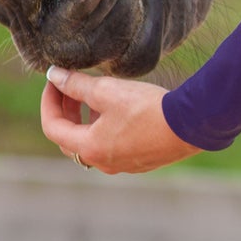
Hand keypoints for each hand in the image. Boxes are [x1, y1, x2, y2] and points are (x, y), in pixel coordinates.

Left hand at [40, 66, 200, 174]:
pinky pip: (113, 146)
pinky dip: (106, 128)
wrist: (192, 125)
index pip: (53, 126)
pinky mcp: (141, 161)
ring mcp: (123, 165)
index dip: (48, 101)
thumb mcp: (108, 91)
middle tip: (69, 87)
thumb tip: (54, 75)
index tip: (53, 81)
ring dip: (87, 120)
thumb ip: (77, 84)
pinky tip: (121, 110)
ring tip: (95, 96)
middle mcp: (102, 162)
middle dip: (67, 111)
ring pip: (93, 143)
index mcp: (89, 147)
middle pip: (71, 138)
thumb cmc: (147, 108)